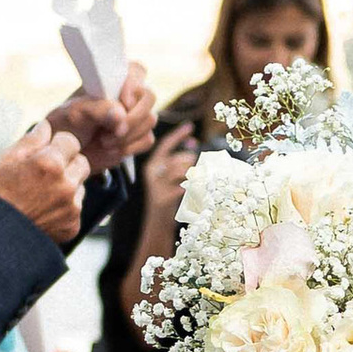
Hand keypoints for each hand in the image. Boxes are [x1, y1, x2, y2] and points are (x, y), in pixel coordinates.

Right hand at [0, 126, 89, 243]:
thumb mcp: (4, 161)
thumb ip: (31, 141)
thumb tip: (46, 126)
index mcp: (49, 164)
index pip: (71, 141)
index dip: (57, 145)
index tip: (46, 152)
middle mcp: (65, 185)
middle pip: (81, 162)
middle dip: (67, 163)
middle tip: (44, 173)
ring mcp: (71, 207)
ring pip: (80, 186)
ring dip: (67, 186)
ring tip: (40, 195)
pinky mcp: (72, 225)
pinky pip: (75, 208)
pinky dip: (64, 208)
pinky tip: (43, 211)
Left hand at [47, 63, 155, 177]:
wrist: (69, 152)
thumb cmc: (68, 124)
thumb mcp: (75, 114)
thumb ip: (97, 110)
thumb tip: (121, 113)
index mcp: (113, 78)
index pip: (136, 70)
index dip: (133, 85)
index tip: (123, 101)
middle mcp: (129, 93)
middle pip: (149, 97)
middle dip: (133, 118)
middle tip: (115, 131)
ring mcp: (136, 114)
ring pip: (150, 120)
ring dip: (126, 135)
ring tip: (103, 141)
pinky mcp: (140, 135)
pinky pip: (147, 139)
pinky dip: (129, 147)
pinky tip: (110, 148)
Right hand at [138, 120, 200, 257]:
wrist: (157, 224)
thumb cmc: (168, 199)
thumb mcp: (169, 179)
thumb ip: (178, 163)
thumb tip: (193, 146)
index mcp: (152, 166)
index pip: (165, 145)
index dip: (178, 135)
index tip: (191, 126)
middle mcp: (152, 174)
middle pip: (176, 159)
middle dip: (191, 161)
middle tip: (199, 167)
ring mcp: (157, 187)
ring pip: (180, 172)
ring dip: (194, 174)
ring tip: (201, 179)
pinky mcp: (163, 199)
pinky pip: (183, 188)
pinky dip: (194, 188)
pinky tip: (199, 190)